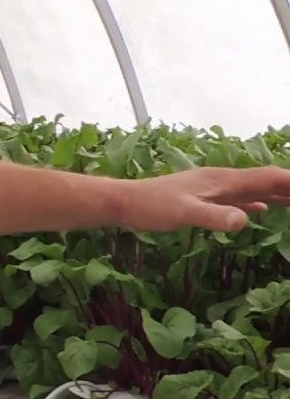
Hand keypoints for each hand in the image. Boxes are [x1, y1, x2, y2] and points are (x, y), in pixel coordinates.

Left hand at [119, 166, 289, 232]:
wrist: (124, 202)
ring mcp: (213, 189)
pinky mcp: (203, 199)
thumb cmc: (150, 207)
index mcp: (223, 181)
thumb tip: (247, 220)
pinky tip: (262, 210)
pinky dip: (257, 203)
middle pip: (266, 181)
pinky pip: (239, 199)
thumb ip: (214, 217)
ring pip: (254, 189)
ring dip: (279, 194)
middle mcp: (222, 181)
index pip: (269, 178)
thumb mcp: (183, 213)